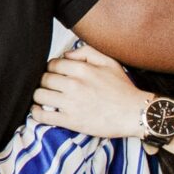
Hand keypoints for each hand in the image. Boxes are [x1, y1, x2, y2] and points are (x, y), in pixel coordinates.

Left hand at [31, 45, 153, 138]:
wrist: (136, 114)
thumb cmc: (123, 89)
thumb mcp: (109, 62)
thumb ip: (86, 51)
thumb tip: (66, 54)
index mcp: (82, 69)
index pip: (52, 64)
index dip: (51, 69)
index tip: (54, 74)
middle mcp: (74, 85)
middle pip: (43, 79)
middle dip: (44, 82)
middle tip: (50, 86)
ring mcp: (71, 103)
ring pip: (39, 95)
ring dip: (39, 96)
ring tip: (44, 98)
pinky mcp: (71, 121)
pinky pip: (43, 115)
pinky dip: (36, 112)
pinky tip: (39, 110)